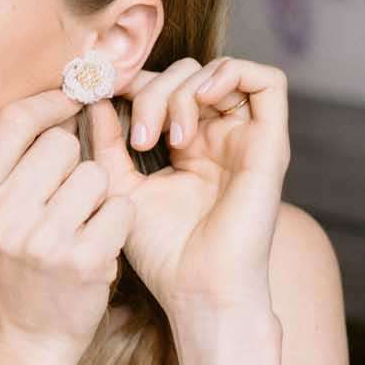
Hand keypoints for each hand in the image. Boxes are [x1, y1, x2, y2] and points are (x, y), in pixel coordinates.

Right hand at [0, 89, 134, 364]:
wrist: (24, 341)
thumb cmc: (14, 267)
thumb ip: (12, 161)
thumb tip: (61, 91)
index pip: (14, 120)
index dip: (50, 102)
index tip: (72, 100)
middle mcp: (0, 216)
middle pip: (61, 144)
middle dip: (73, 166)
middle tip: (63, 204)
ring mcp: (41, 241)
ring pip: (96, 175)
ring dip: (98, 198)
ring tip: (77, 230)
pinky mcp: (82, 262)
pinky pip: (121, 208)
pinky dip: (117, 224)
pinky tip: (96, 248)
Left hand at [81, 56, 289, 315]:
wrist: (199, 291)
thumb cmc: (164, 253)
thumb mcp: (119, 188)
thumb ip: (107, 143)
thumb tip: (93, 98)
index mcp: (187, 147)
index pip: (163, 87)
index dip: (133, 82)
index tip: (102, 98)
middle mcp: (219, 138)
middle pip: (188, 75)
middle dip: (153, 92)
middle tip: (139, 138)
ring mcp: (247, 140)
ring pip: (222, 72)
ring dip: (184, 90)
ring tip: (166, 136)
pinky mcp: (272, 145)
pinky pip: (269, 82)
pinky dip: (231, 75)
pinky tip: (200, 103)